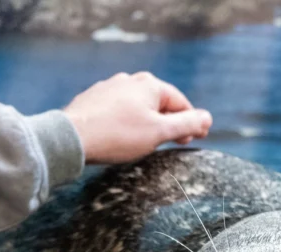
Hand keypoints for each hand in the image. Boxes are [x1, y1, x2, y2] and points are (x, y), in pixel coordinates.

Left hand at [64, 71, 212, 163]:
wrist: (72, 138)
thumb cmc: (118, 135)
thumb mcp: (159, 133)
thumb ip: (186, 124)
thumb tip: (207, 118)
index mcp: (150, 85)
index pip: (181, 103)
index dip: (192, 122)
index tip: (197, 138)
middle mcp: (130, 80)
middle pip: (160, 103)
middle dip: (171, 122)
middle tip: (179, 142)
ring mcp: (110, 88)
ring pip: (139, 106)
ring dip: (149, 122)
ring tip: (151, 142)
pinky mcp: (94, 100)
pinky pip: (120, 111)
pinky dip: (129, 122)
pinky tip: (125, 136)